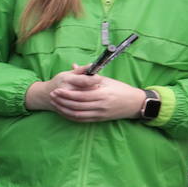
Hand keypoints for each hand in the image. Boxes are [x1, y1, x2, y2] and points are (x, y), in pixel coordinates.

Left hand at [28, 65, 145, 121]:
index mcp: (102, 94)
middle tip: (52, 96)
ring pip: (78, 114)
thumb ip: (89, 75)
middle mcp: (100, 105)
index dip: (66, 94)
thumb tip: (73, 66)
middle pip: (76, 106)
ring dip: (64, 110)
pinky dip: (71, 116)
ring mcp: (100, 114)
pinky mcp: (100, 119)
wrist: (135, 103)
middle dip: (62, 101)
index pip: (80, 96)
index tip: (57, 90)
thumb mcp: (107, 80)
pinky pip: (82, 120)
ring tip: (55, 104)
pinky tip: (64, 112)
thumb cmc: (121, 89)